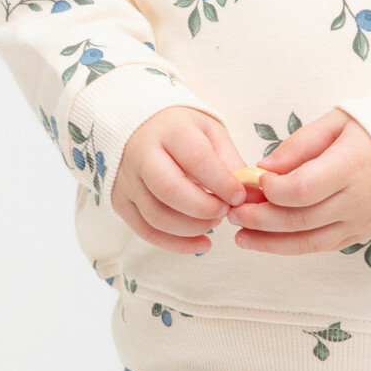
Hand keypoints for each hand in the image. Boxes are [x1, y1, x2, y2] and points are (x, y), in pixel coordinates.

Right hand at [111, 106, 247, 253]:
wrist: (140, 126)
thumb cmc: (182, 131)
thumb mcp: (210, 132)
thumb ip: (229, 160)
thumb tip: (249, 193)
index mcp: (170, 130)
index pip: (195, 158)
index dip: (220, 182)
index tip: (239, 196)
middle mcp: (142, 154)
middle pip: (169, 189)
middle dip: (203, 208)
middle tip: (225, 212)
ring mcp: (127, 180)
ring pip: (156, 215)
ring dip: (191, 228)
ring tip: (214, 223)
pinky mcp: (120, 201)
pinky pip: (146, 231)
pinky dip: (175, 244)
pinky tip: (200, 244)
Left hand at [228, 108, 370, 254]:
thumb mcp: (337, 122)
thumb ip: (299, 145)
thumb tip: (263, 168)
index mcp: (351, 167)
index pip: (303, 189)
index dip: (273, 190)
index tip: (253, 180)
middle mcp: (357, 201)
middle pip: (300, 220)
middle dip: (261, 219)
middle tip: (232, 213)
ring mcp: (361, 222)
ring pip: (309, 243)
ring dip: (270, 243)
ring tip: (241, 237)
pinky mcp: (362, 234)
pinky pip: (322, 246)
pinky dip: (293, 246)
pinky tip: (268, 241)